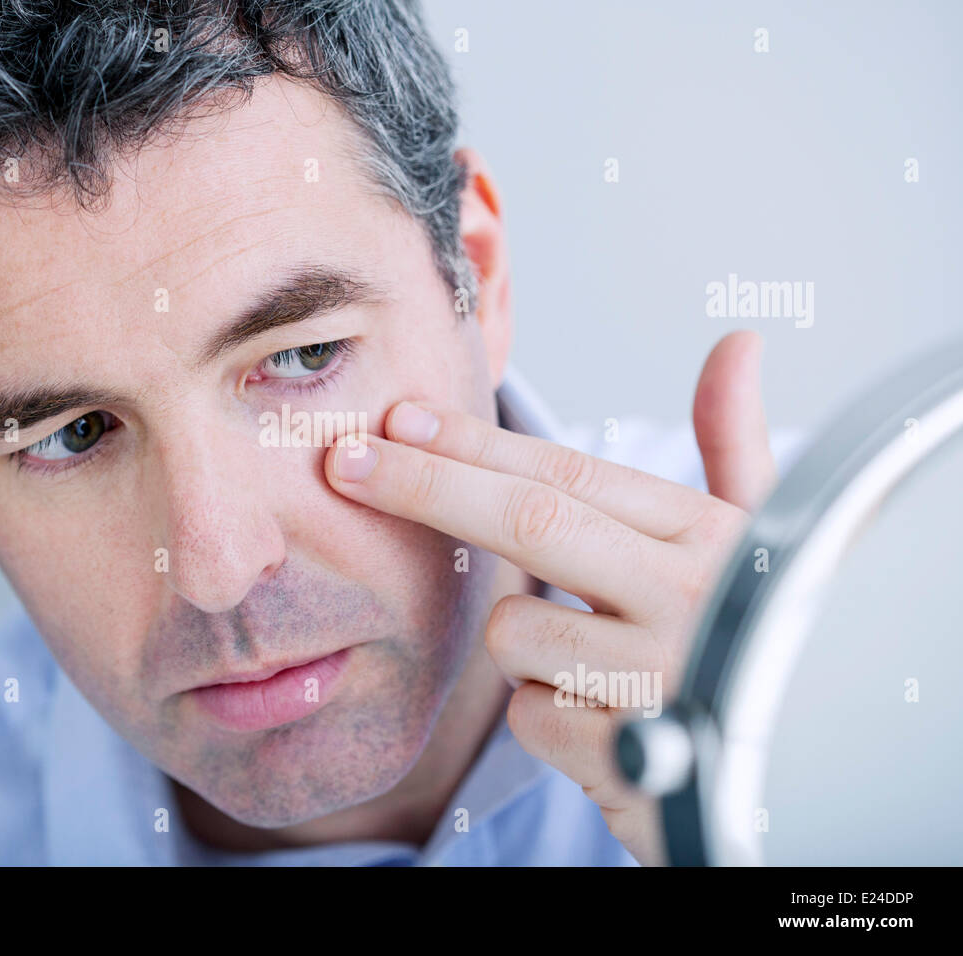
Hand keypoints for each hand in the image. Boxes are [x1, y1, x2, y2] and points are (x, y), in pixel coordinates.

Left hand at [324, 331, 776, 864]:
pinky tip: (606, 732)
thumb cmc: (759, 645)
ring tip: (596, 672)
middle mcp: (695, 598)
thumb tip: (739, 341)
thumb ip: (731, 449)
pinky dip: (549, 722)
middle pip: (530, 522)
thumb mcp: (758, 547)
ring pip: (517, 634)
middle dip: (424, 484)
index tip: (399, 418)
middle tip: (342, 460)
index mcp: (714, 537)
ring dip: (525, 650)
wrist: (805, 778)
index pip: (572, 474)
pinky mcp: (638, 763)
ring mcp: (668, 682)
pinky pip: (532, 718)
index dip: (475, 444)